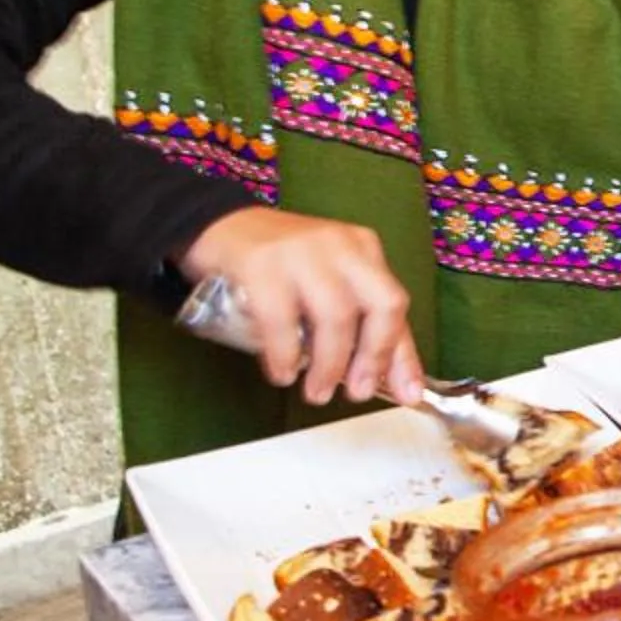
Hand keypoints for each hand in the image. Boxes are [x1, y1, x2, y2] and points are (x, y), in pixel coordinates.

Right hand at [176, 208, 421, 406]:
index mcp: (364, 250)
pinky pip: (282, 318)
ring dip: (329, 364)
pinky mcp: (261, 264)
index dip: (403, 355)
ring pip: (336, 314)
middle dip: (375, 356)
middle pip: (381, 304)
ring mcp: (303, 252)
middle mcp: (341, 246)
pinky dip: (286, 354)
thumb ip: (354, 323)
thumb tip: (384, 380)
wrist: (214, 225)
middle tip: (356, 392)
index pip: (395, 305)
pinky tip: (283, 373)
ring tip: (315, 392)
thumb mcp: (325, 285)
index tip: (407, 395)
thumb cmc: (277, 265)